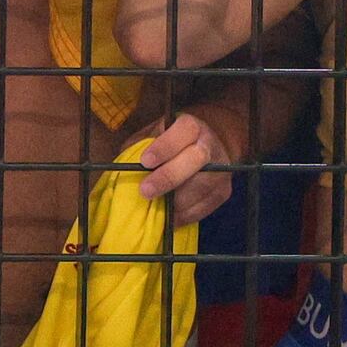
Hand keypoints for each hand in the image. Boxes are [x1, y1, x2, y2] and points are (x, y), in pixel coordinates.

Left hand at [127, 109, 242, 224]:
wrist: (212, 143)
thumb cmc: (173, 139)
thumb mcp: (156, 132)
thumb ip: (141, 145)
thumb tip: (122, 165)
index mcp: (192, 126)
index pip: (182, 132)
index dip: (164, 147)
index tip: (145, 161)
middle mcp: (210, 145)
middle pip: (195, 161)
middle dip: (168, 177)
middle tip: (145, 191)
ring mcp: (221, 170)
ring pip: (200, 188)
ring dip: (175, 202)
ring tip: (154, 209)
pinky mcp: (223, 191)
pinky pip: (204, 208)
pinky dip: (184, 216)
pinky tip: (169, 219)